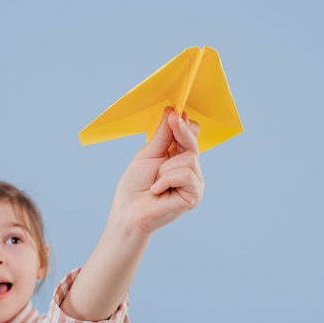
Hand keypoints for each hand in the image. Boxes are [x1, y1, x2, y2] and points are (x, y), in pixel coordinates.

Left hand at [112, 106, 203, 234]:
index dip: (183, 122)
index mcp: (179, 156)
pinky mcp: (195, 194)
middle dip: (180, 132)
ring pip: (189, 158)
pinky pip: (186, 174)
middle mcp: (190, 168)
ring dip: (165, 169)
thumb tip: (174, 111)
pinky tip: (157, 190)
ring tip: (155, 182)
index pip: (190, 133)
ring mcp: (194, 181)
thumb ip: (163, 135)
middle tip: (172, 123)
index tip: (174, 114)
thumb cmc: (135, 185)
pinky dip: (167, 179)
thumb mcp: (148, 154)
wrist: (128, 211)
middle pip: (193, 141)